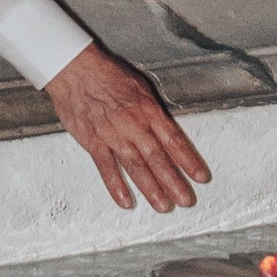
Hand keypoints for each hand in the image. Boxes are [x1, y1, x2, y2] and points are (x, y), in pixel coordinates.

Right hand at [44, 46, 210, 213]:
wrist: (76, 70)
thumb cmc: (108, 74)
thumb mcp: (140, 86)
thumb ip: (152, 110)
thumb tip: (165, 128)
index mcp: (148, 111)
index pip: (174, 140)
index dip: (189, 161)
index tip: (200, 176)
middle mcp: (134, 126)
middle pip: (158, 159)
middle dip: (174, 182)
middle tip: (186, 200)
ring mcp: (113, 136)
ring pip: (136, 167)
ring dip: (151, 189)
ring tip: (163, 206)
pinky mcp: (93, 142)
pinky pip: (107, 168)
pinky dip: (116, 186)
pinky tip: (126, 201)